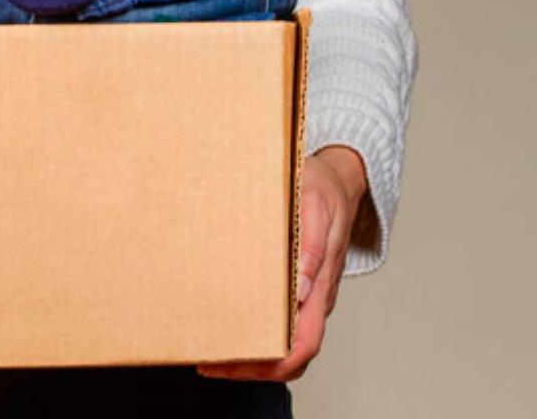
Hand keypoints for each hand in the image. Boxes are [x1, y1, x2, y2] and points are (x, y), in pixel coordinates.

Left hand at [197, 145, 367, 381]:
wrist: (337, 180)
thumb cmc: (324, 190)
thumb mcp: (315, 205)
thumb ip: (312, 247)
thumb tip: (302, 290)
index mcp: (322, 285)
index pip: (304, 343)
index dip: (272, 363)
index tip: (235, 363)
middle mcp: (315, 297)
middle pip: (289, 352)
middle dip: (251, 366)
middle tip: (209, 362)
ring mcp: (307, 293)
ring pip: (283, 339)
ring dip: (250, 352)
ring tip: (210, 350)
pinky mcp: (296, 284)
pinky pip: (278, 317)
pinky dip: (253, 328)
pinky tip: (226, 321)